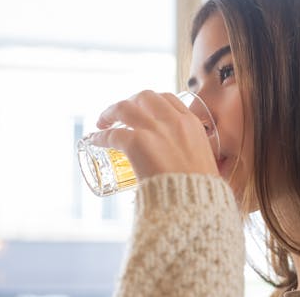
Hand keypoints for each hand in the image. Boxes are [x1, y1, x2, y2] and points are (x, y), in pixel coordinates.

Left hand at [89, 90, 219, 179]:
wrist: (195, 203)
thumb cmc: (200, 190)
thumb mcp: (204, 160)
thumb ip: (192, 154)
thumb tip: (182, 165)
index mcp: (191, 124)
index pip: (168, 99)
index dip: (151, 102)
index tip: (143, 109)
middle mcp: (173, 121)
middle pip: (144, 96)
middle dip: (129, 101)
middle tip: (121, 114)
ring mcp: (155, 130)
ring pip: (124, 108)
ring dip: (110, 112)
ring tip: (102, 122)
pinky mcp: (138, 143)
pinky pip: (112, 134)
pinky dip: (101, 137)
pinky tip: (96, 141)